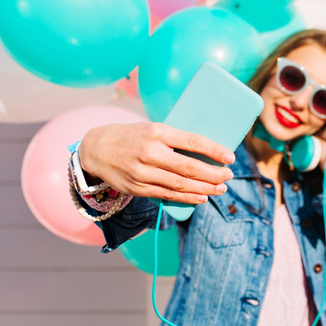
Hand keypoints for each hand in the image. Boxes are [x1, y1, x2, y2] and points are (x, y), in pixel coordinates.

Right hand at [79, 122, 235, 204]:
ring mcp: (143, 172)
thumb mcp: (152, 128)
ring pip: (181, 184)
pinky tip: (202, 197)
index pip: (192, 142)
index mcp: (157, 132)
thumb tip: (206, 152)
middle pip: (190, 167)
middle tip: (228, 176)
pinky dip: (188, 197)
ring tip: (221, 188)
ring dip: (205, 188)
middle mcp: (150, 152)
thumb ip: (175, 139)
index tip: (230, 157)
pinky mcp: (138, 188)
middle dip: (214, 174)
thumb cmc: (131, 136)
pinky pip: (168, 195)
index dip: (214, 151)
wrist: (94, 149)